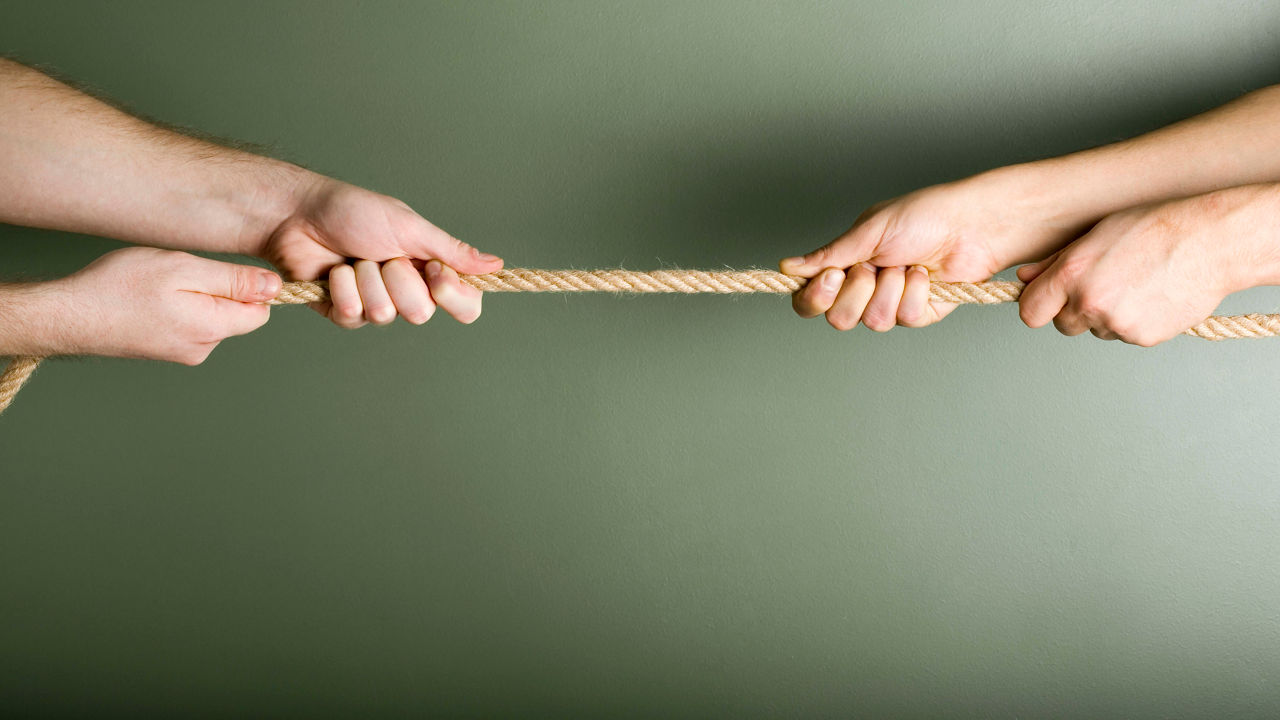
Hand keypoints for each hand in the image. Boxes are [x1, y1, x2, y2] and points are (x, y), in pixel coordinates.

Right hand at [48, 247, 278, 363]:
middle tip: (178, 276)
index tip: (220, 272)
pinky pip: (188, 323)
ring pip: (211, 317)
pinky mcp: (165, 350)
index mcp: (213, 328)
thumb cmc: (118, 288)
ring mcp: (182, 352)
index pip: (260, 311)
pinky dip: (176, 306)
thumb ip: (233, 279)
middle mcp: (202, 348)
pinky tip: (149, 299)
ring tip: (158, 286)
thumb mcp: (183, 269)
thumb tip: (275, 287)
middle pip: (236, 314)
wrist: (66, 316)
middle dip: (217, 290)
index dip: (248, 287)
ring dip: (194, 297)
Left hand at [258, 178, 502, 327]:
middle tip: (382, 254)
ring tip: (354, 258)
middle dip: (398, 279)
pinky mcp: (345, 313)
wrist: (299, 214)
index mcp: (430, 270)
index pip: (465, 305)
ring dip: (366, 279)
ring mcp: (377, 304)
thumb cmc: (354, 211)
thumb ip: (452, 250)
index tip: (433, 270)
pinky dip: (341, 288)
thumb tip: (495, 264)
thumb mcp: (410, 227)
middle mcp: (408, 291)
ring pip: (386, 314)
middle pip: (422, 313)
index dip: (452, 294)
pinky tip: (334, 271)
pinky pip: (354, 316)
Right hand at [780, 166, 1091, 330]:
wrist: (973, 225)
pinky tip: (927, 276)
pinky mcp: (920, 312)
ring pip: (873, 321)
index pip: (810, 298)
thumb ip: (828, 255)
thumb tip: (789, 267)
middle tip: (875, 267)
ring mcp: (891, 301)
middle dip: (858, 292)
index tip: (832, 277)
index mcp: (845, 263)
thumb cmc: (924, 214)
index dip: (815, 298)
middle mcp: (864, 286)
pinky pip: (906, 320)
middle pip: (838, 318)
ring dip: (891, 290)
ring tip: (907, 265)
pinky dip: (916, 295)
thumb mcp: (869, 231)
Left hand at [1017, 185, 1279, 345]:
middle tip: (1103, 285)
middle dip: (1074, 311)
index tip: (1046, 303)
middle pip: (1062, 325)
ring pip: (1096, 330)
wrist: (1211, 242)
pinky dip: (1134, 322)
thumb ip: (1054, 262)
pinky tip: (1152, 296)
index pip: (1030, 313)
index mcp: (1071, 274)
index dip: (1038, 307)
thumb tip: (1024, 279)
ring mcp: (1116, 324)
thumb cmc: (1153, 228)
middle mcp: (1089, 302)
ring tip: (1136, 283)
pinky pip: (1125, 337)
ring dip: (1106, 316)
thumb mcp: (1096, 234)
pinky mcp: (1142, 337)